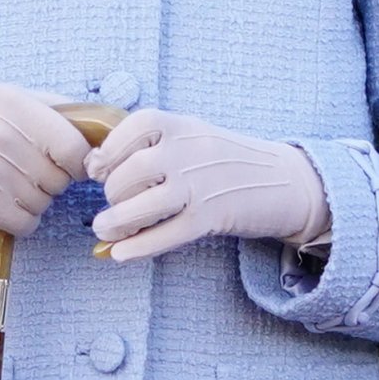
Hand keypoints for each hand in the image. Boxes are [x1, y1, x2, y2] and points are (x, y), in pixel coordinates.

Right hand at [0, 85, 90, 235]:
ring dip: (33, 204)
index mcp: (16, 103)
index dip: (81, 163)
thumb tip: (99, 124)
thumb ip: (50, 107)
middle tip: (28, 176)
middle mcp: (4, 132)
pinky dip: (19, 222)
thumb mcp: (2, 98)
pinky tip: (3, 208)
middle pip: (60, 179)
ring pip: (43, 204)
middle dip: (52, 183)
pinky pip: (22, 222)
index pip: (75, 146)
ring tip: (10, 189)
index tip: (73, 168)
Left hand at [87, 108, 330, 262]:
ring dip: (115, 222)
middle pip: (131, 172)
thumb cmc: (224, 159)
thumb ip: (148, 143)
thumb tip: (95, 165)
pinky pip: (166, 235)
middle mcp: (190, 151)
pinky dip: (138, 247)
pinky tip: (119, 254)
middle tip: (110, 203)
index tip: (98, 169)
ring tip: (103, 229)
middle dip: (112, 192)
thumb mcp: (190, 135)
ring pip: (144, 206)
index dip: (107, 151)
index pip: (131, 129)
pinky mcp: (211, 217)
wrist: (283, 181)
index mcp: (181, 125)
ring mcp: (201, 185)